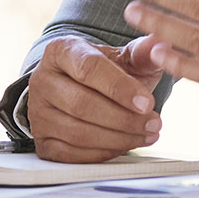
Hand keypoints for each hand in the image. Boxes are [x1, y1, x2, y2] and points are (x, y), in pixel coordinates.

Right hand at [26, 35, 163, 162]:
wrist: (84, 90)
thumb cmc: (107, 72)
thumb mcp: (126, 57)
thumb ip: (143, 52)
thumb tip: (161, 44)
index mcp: (61, 51)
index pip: (89, 68)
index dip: (120, 88)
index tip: (148, 102)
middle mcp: (42, 80)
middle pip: (82, 104)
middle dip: (124, 118)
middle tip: (154, 122)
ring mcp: (38, 113)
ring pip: (78, 132)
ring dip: (119, 138)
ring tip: (148, 134)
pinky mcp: (41, 141)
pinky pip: (72, 154)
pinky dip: (104, 152)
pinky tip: (127, 144)